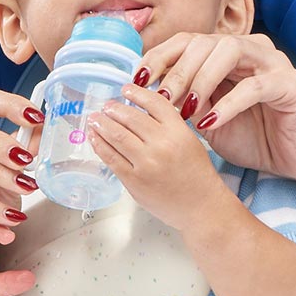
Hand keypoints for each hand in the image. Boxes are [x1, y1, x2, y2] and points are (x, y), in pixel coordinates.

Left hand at [86, 83, 226, 231]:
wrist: (200, 206)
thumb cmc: (197, 176)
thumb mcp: (190, 141)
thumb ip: (168, 125)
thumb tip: (139, 111)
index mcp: (178, 131)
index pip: (153, 103)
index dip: (136, 93)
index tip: (126, 89)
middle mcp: (161, 144)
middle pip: (130, 117)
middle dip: (113, 109)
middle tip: (106, 106)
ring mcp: (145, 163)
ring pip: (116, 135)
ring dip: (101, 124)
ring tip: (95, 118)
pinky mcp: (133, 180)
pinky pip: (110, 157)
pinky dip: (99, 144)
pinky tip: (94, 137)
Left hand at [133, 32, 295, 182]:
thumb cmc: (254, 137)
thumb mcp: (208, 119)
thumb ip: (185, 102)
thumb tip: (148, 95)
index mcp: (227, 54)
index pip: (187, 41)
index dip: (160, 56)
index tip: (137, 79)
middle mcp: (250, 49)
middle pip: (204, 42)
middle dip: (176, 71)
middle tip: (160, 100)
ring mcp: (274, 62)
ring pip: (229, 52)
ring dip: (201, 79)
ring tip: (185, 109)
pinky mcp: (292, 84)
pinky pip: (255, 86)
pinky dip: (229, 104)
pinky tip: (210, 123)